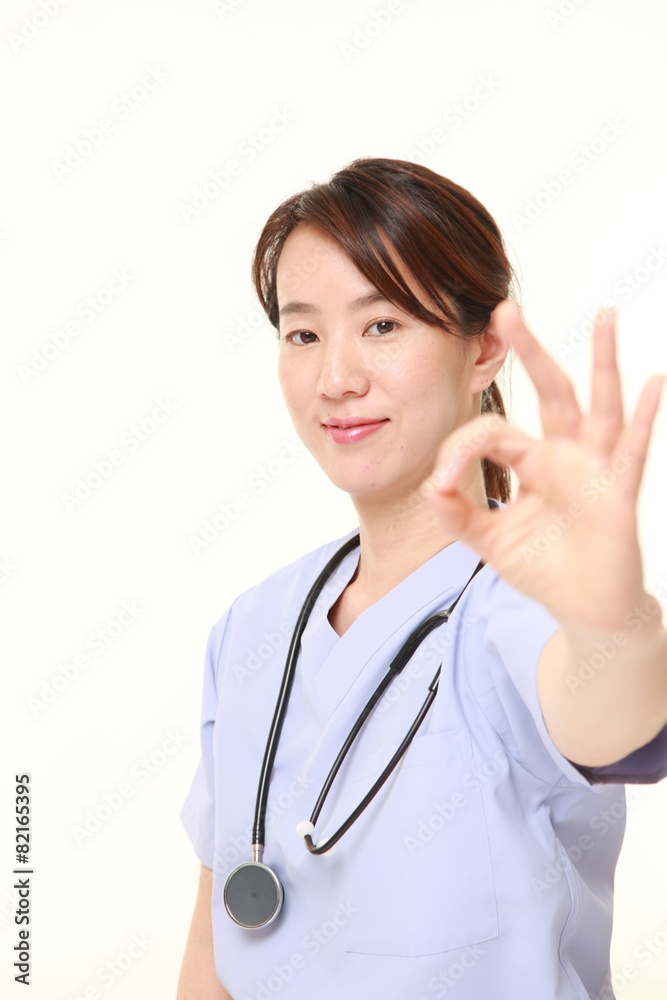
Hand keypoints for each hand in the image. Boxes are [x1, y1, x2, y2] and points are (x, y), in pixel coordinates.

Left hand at [423, 300, 664, 633]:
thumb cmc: (542, 567)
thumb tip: (430, 486)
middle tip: (506, 310)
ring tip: (605, 317)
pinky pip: (633, 452)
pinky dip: (643, 418)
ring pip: (599, 406)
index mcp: (532, 461)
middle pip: (550, 392)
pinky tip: (653, 383)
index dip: (459, 453)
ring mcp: (596, 469)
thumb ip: (458, 515)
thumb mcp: (489, 541)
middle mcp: (565, 455)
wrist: (582, 609)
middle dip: (530, 351)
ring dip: (602, 362)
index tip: (440, 484)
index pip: (493, 433)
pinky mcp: (617, 494)